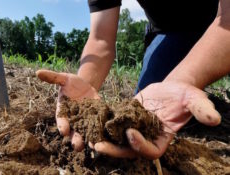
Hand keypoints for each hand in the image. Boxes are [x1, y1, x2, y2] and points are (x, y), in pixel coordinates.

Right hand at [36, 69, 99, 150]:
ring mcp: (85, 121)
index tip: (64, 130)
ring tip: (92, 146)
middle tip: (77, 146)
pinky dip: (100, 134)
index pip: (62, 121)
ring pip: (86, 134)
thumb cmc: (71, 83)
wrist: (86, 85)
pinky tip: (104, 138)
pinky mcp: (96, 120)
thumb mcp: (64, 79)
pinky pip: (97, 129)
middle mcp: (73, 120)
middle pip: (73, 133)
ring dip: (88, 141)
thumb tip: (38, 72)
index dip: (62, 125)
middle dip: (75, 139)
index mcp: (63, 112)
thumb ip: (53, 78)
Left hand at [93, 81, 220, 158]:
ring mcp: (135, 129)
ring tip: (88, 138)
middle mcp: (146, 137)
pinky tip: (89, 122)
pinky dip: (102, 126)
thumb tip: (213, 119)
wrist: (171, 88)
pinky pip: (113, 126)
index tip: (130, 132)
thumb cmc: (184, 95)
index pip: (150, 151)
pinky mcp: (125, 119)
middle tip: (98, 146)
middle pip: (129, 150)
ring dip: (104, 141)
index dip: (140, 146)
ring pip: (117, 141)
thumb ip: (201, 109)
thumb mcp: (194, 100)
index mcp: (162, 138)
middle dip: (114, 150)